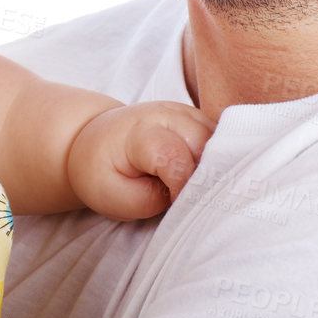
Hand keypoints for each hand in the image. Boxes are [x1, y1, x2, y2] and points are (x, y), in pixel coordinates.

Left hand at [66, 100, 214, 220]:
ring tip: (208, 192)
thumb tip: (190, 197)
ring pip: (219, 138)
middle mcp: (164, 114)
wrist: (95, 142)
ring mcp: (183, 112)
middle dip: (208, 177)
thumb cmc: (103, 173)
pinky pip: (220, 137)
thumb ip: (154, 199)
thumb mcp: (116, 196)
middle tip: (200, 203)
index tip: (177, 205)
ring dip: (220, 167)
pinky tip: (215, 179)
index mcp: (139, 132)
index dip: (182, 187)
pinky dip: (222, 158)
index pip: (174, 157)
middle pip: (204, 143)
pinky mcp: (196, 117)